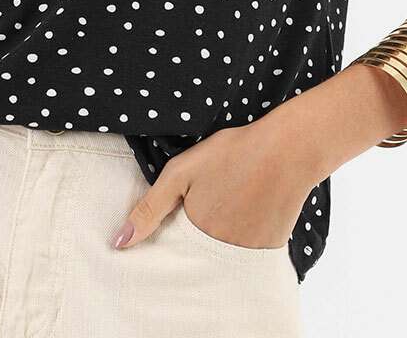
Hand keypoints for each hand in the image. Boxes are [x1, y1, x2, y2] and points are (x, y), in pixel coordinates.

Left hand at [109, 108, 324, 251]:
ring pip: (221, 255)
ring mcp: (247, 255)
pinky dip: (242, 238)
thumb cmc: (232, 154)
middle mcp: (221, 254)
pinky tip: (247, 208)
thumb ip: (151, 208)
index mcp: (195, 234)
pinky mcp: (270, 251)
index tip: (176, 216)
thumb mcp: (182, 172)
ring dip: (219, 237)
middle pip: (197, 255)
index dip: (169, 235)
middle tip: (211, 200)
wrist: (288, 150)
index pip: (170, 252)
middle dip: (195, 236)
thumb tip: (119, 242)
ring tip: (230, 201)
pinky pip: (246, 253)